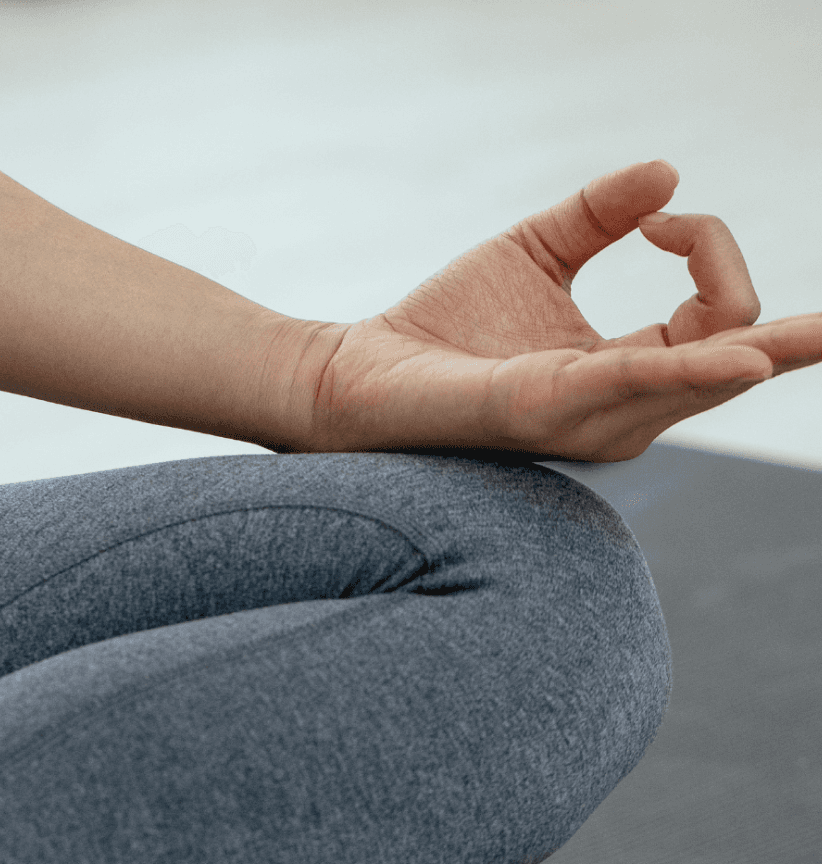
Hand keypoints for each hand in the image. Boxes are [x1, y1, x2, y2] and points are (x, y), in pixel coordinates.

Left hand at [303, 160, 821, 461]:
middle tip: (808, 304)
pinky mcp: (543, 407)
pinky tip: (738, 356)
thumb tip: (668, 173)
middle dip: (786, 328)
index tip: (653, 218)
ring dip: (759, 350)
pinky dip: (686, 366)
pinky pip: (631, 382)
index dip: (708, 250)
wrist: (360, 368)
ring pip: (702, 378)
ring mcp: (589, 416)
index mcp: (628, 371)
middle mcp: (624, 407)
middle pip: (735, 355)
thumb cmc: (443, 325)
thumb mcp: (535, 252)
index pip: (721, 318)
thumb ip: (598, 215)